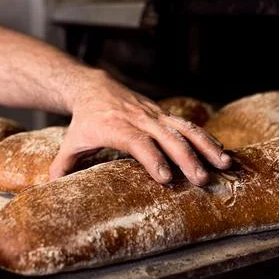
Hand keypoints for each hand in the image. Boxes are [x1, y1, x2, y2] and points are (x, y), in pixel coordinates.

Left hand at [49, 74, 231, 185]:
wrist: (95, 88)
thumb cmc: (83, 121)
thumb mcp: (70, 141)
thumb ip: (62, 166)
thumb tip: (53, 190)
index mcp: (113, 126)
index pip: (136, 141)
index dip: (151, 158)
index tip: (165, 178)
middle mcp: (136, 118)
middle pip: (166, 136)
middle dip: (186, 158)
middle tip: (201, 180)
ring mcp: (153, 114)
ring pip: (183, 127)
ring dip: (205, 146)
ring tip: (224, 164)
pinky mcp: (162, 113)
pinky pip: (188, 124)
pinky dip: (205, 137)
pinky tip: (221, 151)